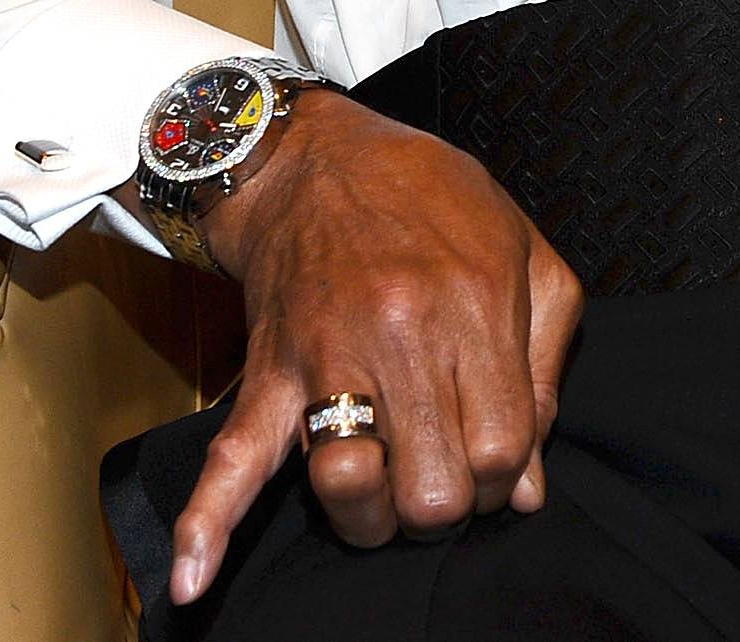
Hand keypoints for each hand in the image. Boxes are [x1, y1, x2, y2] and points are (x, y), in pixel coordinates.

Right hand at [165, 93, 581, 604]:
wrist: (319, 159)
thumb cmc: (435, 202)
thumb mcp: (526, 252)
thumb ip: (545, 364)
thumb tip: (528, 485)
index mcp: (473, 304)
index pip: (502, 450)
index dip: (506, 478)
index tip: (497, 462)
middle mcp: (400, 334)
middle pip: (433, 488)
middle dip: (448, 504)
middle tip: (446, 475)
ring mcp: (327, 357)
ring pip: (351, 485)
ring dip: (373, 518)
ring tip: (389, 497)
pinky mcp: (269, 372)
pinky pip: (233, 457)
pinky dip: (208, 522)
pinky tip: (194, 579)